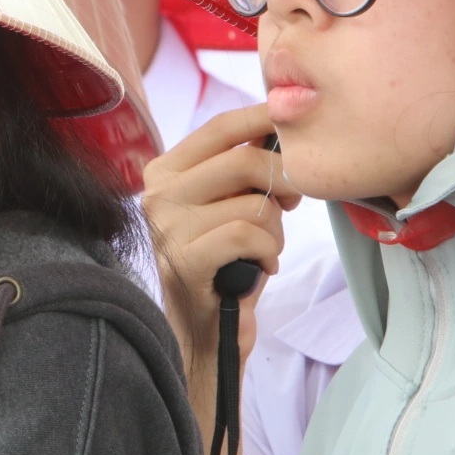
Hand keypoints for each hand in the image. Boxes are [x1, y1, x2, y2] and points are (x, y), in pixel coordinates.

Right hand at [142, 104, 299, 415]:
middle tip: (290, 203)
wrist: (203, 335)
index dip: (266, 119)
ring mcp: (166, 228)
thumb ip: (241, 168)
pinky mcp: (184, 261)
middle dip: (284, 181)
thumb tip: (283, 126)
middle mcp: (157, 195)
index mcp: (163, 172)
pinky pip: (249, 236)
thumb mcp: (226, 206)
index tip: (298, 125)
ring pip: (254, 204)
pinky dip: (268, 253)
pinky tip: (259, 268)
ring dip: (276, 231)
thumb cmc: (223, 267)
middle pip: (244, 160)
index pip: (221, 127)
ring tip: (263, 251)